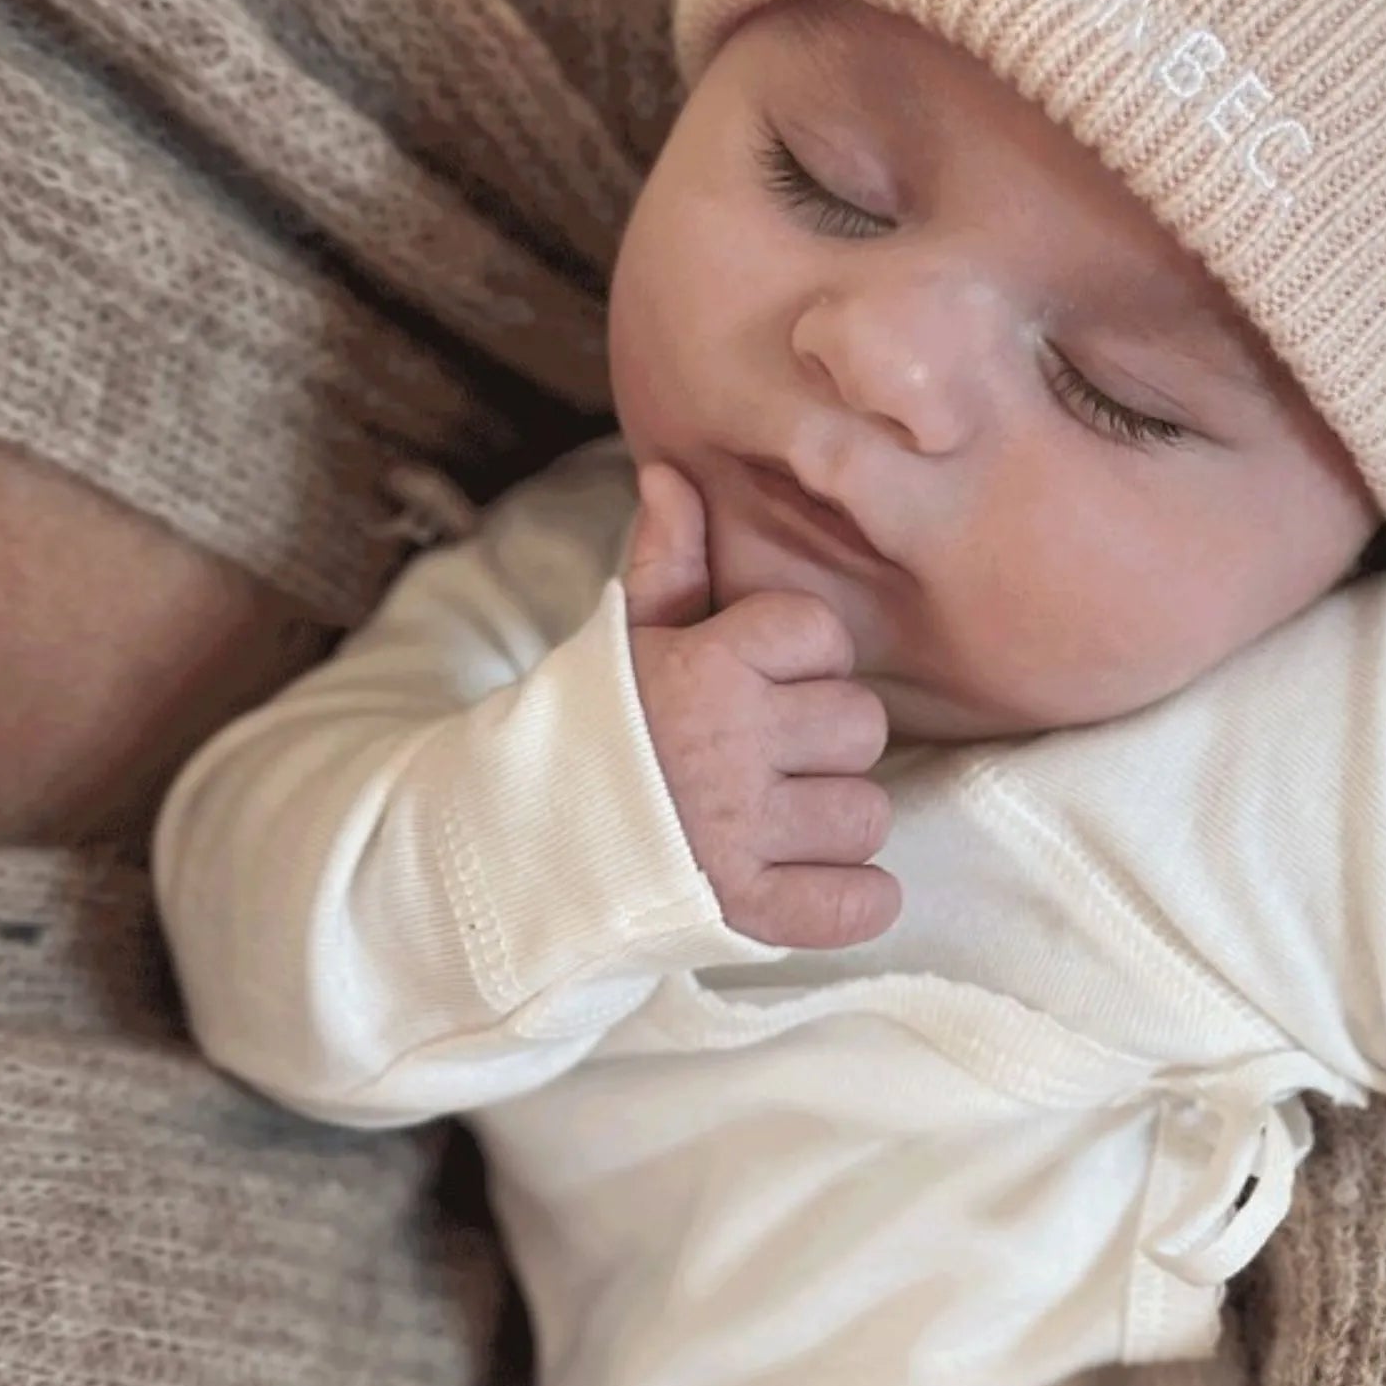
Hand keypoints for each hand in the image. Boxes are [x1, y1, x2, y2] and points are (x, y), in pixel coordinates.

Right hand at [622, 462, 899, 948]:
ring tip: (777, 821)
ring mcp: (743, 834)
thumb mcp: (626, 639)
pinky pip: (861, 903)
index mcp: (708, 667)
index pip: (823, 635)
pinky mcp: (751, 911)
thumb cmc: (594, 733)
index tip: (760, 680)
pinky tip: (813, 882)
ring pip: (867, 813)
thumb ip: (667, 560)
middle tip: (771, 756)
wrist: (518, 850)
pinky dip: (854, 900)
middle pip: (861, 725)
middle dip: (825, 741)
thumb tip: (672, 474)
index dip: (802, 658)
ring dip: (835, 823)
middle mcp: (732, 746)